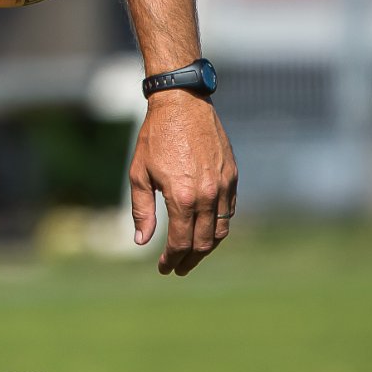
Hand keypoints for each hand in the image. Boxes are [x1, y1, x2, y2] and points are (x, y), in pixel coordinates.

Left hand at [129, 90, 236, 275]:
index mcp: (182, 197)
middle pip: (203, 242)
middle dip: (190, 260)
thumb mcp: (139, 173)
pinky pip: (229, 210)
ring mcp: (223, 186)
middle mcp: (207, 195)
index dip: (172, 259)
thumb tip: (142, 241)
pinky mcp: (232, 176)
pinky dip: (219, 225)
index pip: (181, 242)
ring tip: (192, 254)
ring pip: (221, 230)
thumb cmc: (155, 137)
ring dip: (207, 247)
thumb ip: (142, 210)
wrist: (182, 103)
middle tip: (178, 268)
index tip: (164, 268)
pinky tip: (206, 229)